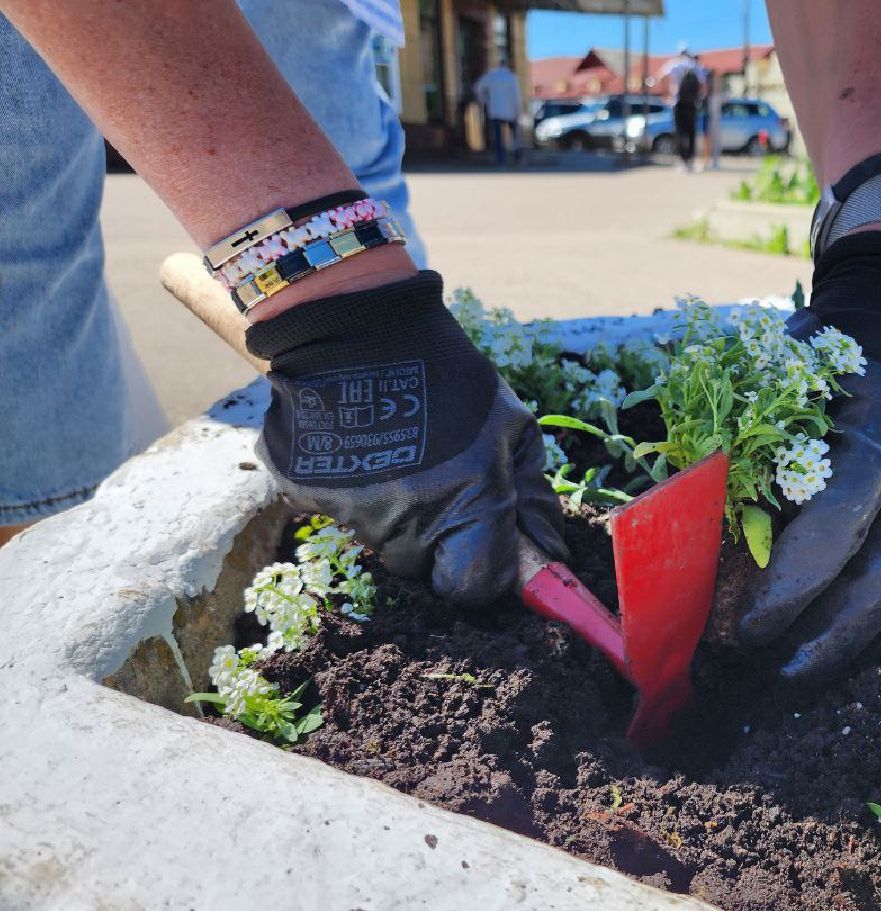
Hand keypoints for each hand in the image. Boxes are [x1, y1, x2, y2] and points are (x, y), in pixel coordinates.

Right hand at [246, 270, 564, 605]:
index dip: (482, 571)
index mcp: (468, 502)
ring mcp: (349, 508)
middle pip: (423, 568)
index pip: (473, 588)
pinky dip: (349, 487)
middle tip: (437, 480)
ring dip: (394, 510)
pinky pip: (336, 510)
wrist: (355, 321)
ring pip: (381, 540)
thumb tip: (547, 557)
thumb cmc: (449, 375)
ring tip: (398, 450)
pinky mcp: (302, 491)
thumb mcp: (511, 427)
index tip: (483, 548)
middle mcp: (406, 517)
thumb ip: (532, 498)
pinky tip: (360, 444)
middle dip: (436, 537)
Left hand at [737, 232, 880, 678]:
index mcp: (878, 435)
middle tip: (771, 671)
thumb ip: (749, 457)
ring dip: (851, 639)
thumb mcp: (780, 390)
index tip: (743, 626)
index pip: (835, 527)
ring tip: (796, 673)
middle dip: (826, 633)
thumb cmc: (820, 365)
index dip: (789, 587)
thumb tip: (697, 541)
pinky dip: (874, 620)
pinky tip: (833, 645)